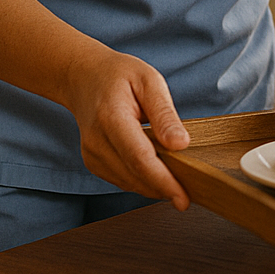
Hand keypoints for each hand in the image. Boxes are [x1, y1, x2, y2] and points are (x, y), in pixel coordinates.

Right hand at [60, 47, 192, 208]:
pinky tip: (157, 173)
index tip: (183, 197)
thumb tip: (181, 144)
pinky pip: (122, 179)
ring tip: (179, 182)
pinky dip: (142, 181)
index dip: (163, 180)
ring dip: (154, 187)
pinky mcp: (93, 162)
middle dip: (163, 189)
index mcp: (111, 117)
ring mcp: (91, 154)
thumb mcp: (150, 81)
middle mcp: (96, 140)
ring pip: (128, 182)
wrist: (85, 78)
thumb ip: (164, 114)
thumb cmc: (120, 76)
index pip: (139, 157)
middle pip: (134, 174)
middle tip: (190, 195)